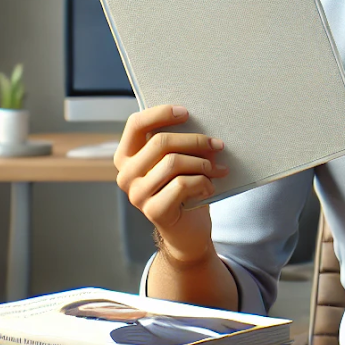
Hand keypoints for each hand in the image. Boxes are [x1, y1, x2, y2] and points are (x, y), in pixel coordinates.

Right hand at [115, 104, 228, 265]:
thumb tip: (202, 122)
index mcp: (127, 157)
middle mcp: (125, 175)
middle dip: (195, 141)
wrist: (187, 232)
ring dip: (203, 163)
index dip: (161, 113)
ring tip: (218, 169)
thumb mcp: (177, 163)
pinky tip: (209, 188)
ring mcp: (137, 194)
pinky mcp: (153, 210)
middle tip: (218, 145)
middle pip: (160, 142)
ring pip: (174, 162)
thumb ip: (178, 144)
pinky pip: (182, 184)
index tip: (186, 112)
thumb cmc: (183, 191)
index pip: (136, 124)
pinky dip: (203, 182)